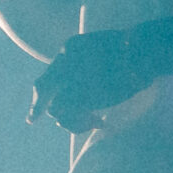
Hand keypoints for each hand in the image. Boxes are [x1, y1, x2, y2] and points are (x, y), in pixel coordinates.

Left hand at [29, 29, 154, 132]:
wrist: (140, 52)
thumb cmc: (134, 51)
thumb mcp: (106, 51)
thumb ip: (91, 65)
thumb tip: (90, 88)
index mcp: (70, 47)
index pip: (55, 70)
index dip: (56, 87)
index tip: (50, 98)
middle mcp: (63, 62)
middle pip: (43, 87)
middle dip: (38, 105)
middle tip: (31, 119)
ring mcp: (67, 79)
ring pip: (55, 108)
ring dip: (71, 120)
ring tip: (92, 121)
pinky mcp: (76, 96)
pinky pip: (68, 118)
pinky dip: (80, 125)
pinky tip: (98, 123)